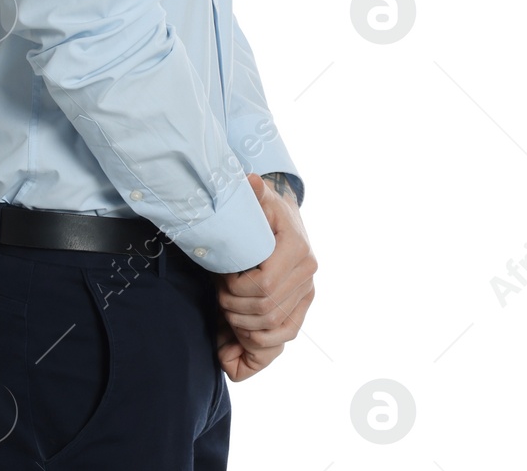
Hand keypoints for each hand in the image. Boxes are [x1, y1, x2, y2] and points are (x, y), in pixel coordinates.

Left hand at [215, 173, 317, 378]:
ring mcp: (307, 291)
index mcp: (296, 247)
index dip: (235, 289)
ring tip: (226, 308)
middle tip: (218, 294)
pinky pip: (284, 337)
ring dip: (241, 325)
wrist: (278, 221)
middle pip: (264, 309)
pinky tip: (236, 337)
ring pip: (272, 327)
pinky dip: (258, 345)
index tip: (221, 277)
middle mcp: (307, 271)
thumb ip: (251, 193)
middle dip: (233, 307)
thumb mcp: (253, 201)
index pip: (263, 286)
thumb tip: (251, 181)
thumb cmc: (258, 214)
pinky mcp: (302, 306)